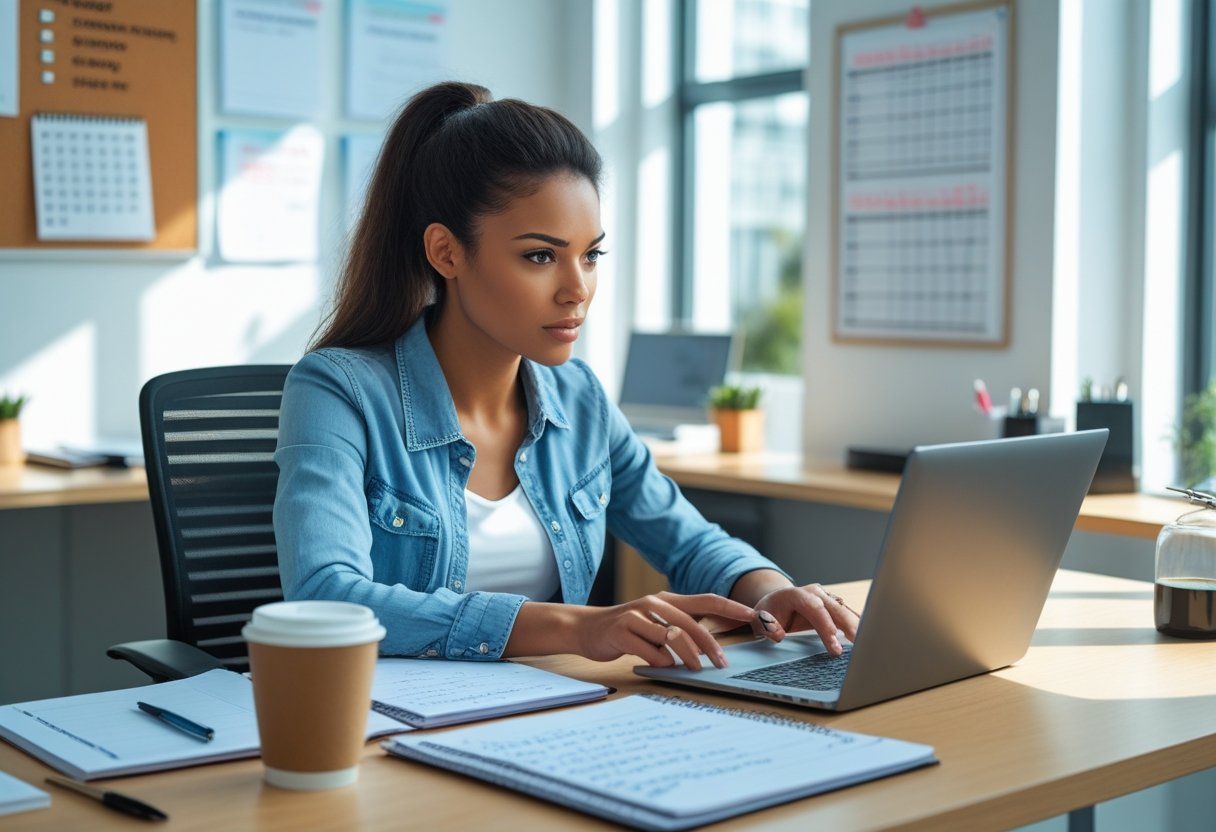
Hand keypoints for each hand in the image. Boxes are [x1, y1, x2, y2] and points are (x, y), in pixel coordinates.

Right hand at [573, 592, 758, 670]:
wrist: (585, 628)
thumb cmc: (627, 629)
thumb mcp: (654, 622)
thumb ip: (678, 628)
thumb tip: (709, 647)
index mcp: (666, 600)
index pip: (705, 600)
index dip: (730, 608)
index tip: (754, 616)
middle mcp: (653, 604)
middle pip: (692, 623)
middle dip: (711, 645)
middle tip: (722, 663)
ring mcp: (637, 616)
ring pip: (673, 636)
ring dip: (688, 656)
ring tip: (694, 669)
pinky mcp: (622, 632)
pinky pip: (650, 650)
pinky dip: (660, 661)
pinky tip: (662, 666)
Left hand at [752, 583, 860, 656]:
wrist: (776, 604)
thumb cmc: (768, 614)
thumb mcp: (759, 620)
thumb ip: (766, 626)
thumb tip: (778, 633)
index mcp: (796, 594)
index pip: (814, 607)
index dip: (825, 624)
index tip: (834, 642)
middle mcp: (814, 593)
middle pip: (835, 607)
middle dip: (848, 626)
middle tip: (859, 646)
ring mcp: (826, 598)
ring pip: (845, 611)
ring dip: (857, 627)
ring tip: (868, 645)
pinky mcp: (833, 607)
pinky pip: (847, 616)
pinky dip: (857, 627)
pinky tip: (866, 639)